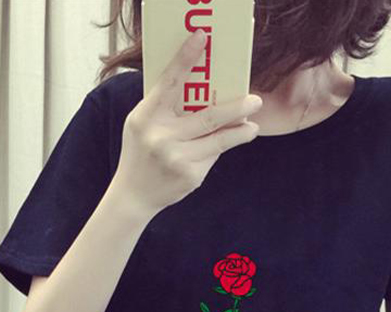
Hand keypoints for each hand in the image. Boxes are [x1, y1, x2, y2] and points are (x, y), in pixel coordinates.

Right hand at [112, 29, 261, 216]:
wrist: (134, 195)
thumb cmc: (141, 151)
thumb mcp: (142, 123)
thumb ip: (165, 106)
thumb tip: (204, 88)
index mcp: (146, 117)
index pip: (169, 83)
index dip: (185, 59)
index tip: (202, 38)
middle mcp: (162, 137)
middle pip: (208, 117)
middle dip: (236, 108)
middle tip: (255, 100)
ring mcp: (177, 158)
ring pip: (219, 140)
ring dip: (240, 132)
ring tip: (252, 127)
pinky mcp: (191, 176)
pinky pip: (213, 156)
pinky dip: (219, 149)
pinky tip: (221, 147)